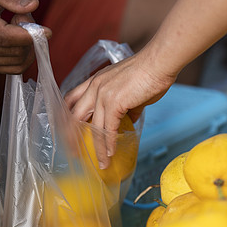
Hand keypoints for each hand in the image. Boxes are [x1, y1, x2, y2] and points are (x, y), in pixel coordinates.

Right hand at [0, 0, 51, 73]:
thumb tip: (33, 5)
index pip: (6, 37)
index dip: (30, 36)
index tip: (47, 30)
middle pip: (15, 51)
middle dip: (29, 35)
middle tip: (22, 14)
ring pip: (18, 61)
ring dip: (26, 44)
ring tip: (15, 23)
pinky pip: (14, 67)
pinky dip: (22, 53)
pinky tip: (13, 37)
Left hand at [65, 50, 174, 167]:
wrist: (159, 63)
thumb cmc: (150, 73)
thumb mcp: (131, 90)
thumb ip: (127, 105)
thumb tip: (129, 119)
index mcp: (95, 81)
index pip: (71, 99)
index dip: (67, 117)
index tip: (67, 132)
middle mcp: (94, 87)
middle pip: (74, 116)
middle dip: (71, 136)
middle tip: (74, 152)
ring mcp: (102, 94)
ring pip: (93, 127)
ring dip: (96, 148)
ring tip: (100, 163)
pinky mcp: (114, 102)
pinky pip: (108, 129)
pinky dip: (109, 144)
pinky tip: (110, 153)